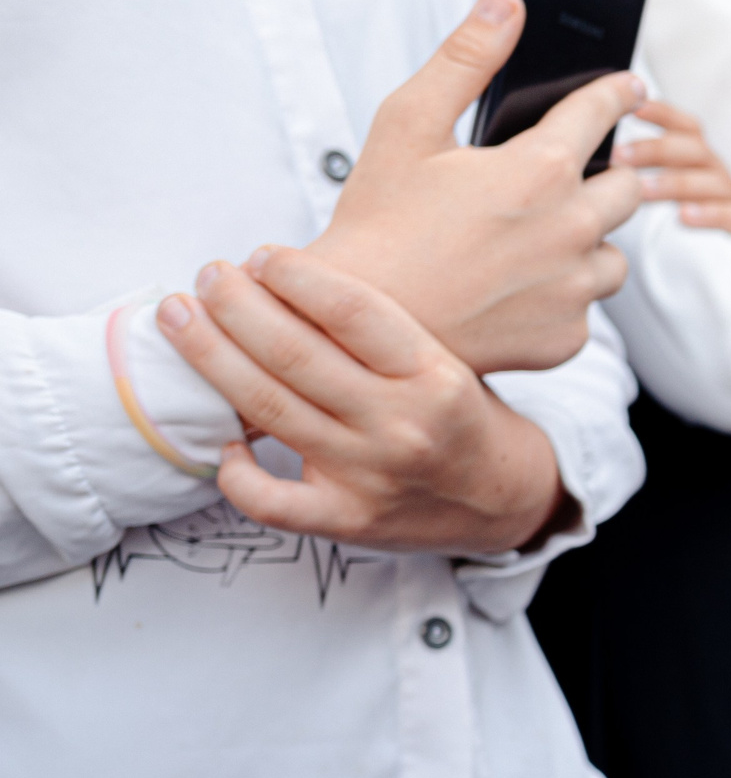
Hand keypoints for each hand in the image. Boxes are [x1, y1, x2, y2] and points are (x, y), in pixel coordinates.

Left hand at [159, 247, 574, 555]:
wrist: (501, 499)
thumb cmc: (456, 418)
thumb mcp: (441, 361)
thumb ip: (375, 331)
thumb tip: (281, 278)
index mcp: (433, 376)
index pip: (353, 311)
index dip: (295, 276)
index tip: (264, 257)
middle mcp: (401, 425)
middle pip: (293, 353)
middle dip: (234, 303)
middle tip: (209, 276)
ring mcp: (371, 476)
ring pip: (267, 406)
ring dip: (210, 355)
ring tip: (181, 318)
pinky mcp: (347, 520)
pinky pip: (269, 501)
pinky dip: (232, 471)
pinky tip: (221, 440)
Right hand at [303, 0, 645, 375]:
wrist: (362, 326)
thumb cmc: (379, 224)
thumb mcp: (408, 124)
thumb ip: (465, 58)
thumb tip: (506, 4)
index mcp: (540, 170)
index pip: (599, 114)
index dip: (616, 95)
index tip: (629, 88)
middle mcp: (572, 229)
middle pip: (627, 190)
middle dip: (605, 178)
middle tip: (563, 180)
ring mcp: (575, 288)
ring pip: (614, 254)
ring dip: (588, 243)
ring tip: (533, 242)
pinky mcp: (568, 336)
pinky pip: (587, 306)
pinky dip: (562, 294)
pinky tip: (516, 289)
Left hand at [614, 101, 730, 238]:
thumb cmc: (686, 231)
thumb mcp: (663, 198)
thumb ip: (638, 177)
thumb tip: (596, 162)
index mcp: (699, 163)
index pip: (686, 128)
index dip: (663, 113)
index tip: (632, 107)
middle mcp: (719, 175)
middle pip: (695, 150)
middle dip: (655, 150)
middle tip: (618, 158)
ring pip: (712, 181)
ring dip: (674, 182)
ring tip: (642, 190)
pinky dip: (710, 214)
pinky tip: (683, 216)